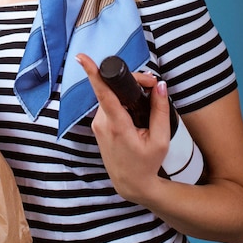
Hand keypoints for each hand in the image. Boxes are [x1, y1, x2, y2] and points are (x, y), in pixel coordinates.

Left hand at [76, 53, 170, 203]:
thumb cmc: (147, 164)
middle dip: (131, 81)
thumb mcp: (161, 140)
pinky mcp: (98, 125)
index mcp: (117, 125)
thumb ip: (161, 110)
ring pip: (111, 97)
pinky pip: (109, 105)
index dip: (92, 73)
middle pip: (112, 90)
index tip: (82, 58)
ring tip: (146, 97)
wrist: (130, 184)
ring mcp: (98, 124)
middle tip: (151, 84)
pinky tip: (135, 109)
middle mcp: (102, 122)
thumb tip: (160, 85)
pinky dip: (121, 101)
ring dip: (126, 92)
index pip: (103, 93)